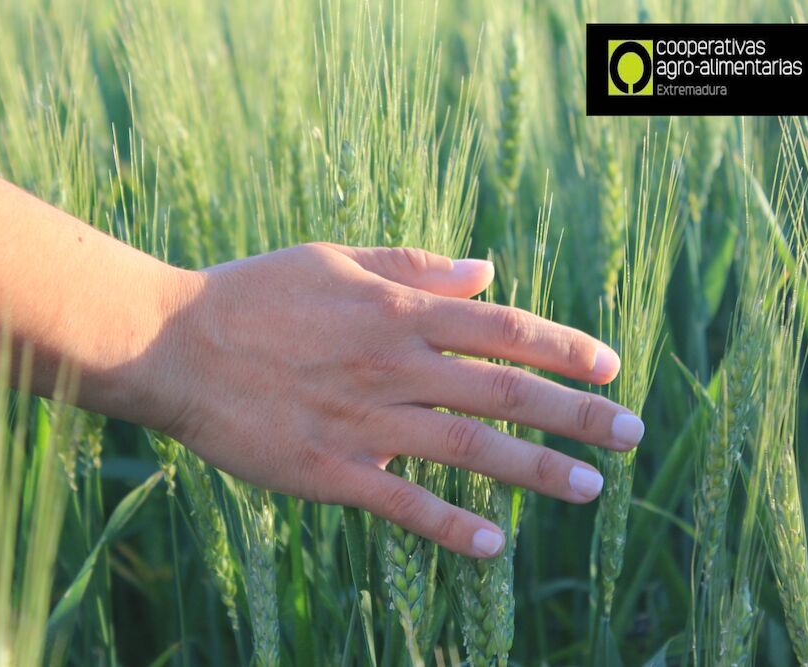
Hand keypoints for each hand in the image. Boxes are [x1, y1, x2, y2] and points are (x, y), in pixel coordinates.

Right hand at [154, 243, 643, 557]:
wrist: (175, 345)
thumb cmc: (255, 294)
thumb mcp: (336, 259)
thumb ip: (415, 266)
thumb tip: (487, 271)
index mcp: (399, 310)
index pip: (504, 328)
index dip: (564, 346)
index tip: (611, 365)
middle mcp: (395, 364)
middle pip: (507, 390)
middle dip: (578, 413)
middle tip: (633, 434)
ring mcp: (365, 421)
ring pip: (470, 448)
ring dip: (537, 470)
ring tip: (591, 490)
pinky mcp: (330, 471)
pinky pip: (404, 503)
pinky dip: (451, 525)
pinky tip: (493, 545)